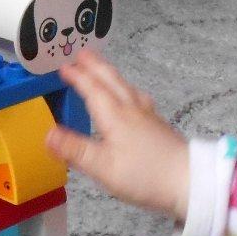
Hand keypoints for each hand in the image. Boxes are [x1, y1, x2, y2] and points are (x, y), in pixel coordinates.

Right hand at [45, 51, 189, 221]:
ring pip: (126, 87)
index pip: (92, 89)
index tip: (63, 66)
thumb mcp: (102, 167)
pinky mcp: (159, 126)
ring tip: (103, 69)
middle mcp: (131, 109)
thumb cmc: (145, 176)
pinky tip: (132, 96)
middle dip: (95, 66)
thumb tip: (47, 134)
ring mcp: (148, 116)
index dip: (77, 76)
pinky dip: (127, 89)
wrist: (189, 182)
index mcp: (114, 115)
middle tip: (83, 53)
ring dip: (111, 74)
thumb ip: (74, 149)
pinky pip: (138, 97)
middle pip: (111, 80)